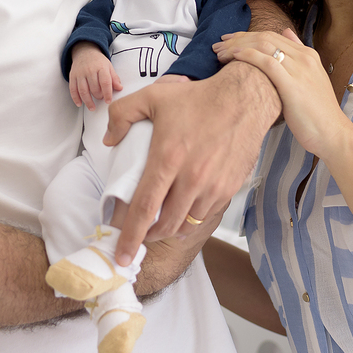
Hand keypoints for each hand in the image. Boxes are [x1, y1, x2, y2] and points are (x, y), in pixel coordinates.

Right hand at [68, 43, 122, 110]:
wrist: (84, 51)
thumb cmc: (98, 61)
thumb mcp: (109, 66)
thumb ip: (114, 78)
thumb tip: (120, 88)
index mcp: (101, 67)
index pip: (105, 82)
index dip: (107, 93)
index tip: (108, 101)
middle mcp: (90, 70)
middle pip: (94, 88)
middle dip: (98, 96)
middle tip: (101, 98)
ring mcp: (80, 74)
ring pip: (83, 90)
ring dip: (88, 101)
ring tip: (92, 107)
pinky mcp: (72, 76)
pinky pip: (73, 89)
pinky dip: (76, 98)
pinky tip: (80, 103)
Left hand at [103, 62, 277, 265]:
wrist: (244, 99)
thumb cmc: (198, 98)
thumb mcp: (152, 97)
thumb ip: (122, 115)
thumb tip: (109, 140)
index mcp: (167, 159)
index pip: (144, 208)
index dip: (130, 236)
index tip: (122, 255)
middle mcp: (190, 178)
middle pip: (164, 224)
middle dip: (148, 236)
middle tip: (140, 235)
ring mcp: (212, 186)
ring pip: (186, 224)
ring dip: (171, 229)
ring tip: (162, 223)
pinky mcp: (228, 188)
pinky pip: (206, 214)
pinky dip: (192, 218)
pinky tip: (186, 211)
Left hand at [213, 29, 350, 159]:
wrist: (333, 134)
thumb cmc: (317, 113)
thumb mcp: (310, 79)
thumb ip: (297, 57)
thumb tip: (286, 34)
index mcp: (308, 55)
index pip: (272, 35)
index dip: (247, 35)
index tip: (229, 40)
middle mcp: (304, 57)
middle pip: (265, 37)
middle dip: (238, 38)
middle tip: (218, 45)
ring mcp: (299, 69)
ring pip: (263, 46)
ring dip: (237, 46)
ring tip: (219, 52)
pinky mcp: (292, 84)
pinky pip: (266, 62)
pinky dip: (247, 55)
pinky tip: (233, 57)